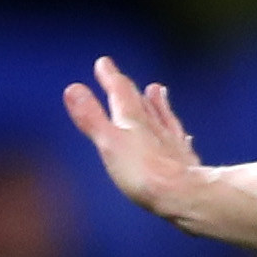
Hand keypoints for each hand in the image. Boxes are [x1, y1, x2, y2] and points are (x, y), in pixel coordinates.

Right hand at [62, 55, 208, 222]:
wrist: (184, 194)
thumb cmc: (143, 173)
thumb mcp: (109, 144)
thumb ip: (91, 118)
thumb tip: (72, 88)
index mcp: (133, 120)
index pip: (120, 92)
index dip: (110, 77)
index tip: (103, 62)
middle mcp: (154, 126)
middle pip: (139, 102)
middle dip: (127, 89)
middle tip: (119, 76)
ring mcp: (170, 142)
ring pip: (162, 117)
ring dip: (157, 104)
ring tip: (157, 90)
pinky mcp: (183, 161)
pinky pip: (178, 139)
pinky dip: (176, 132)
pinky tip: (183, 134)